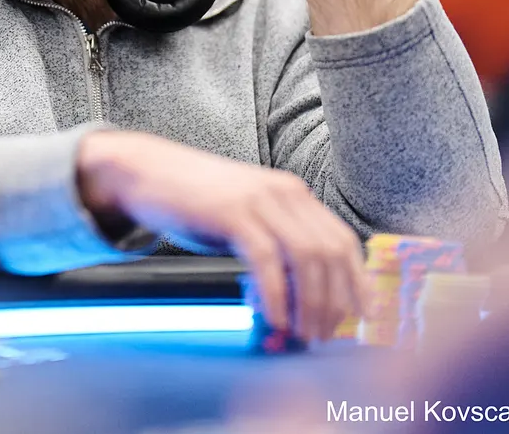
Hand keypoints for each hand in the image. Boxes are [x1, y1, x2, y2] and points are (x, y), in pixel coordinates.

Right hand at [76, 130, 366, 340]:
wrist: (148, 171)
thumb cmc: (196, 202)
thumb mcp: (246, 218)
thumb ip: (274, 247)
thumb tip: (298, 300)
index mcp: (294, 194)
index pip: (344, 241)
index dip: (357, 283)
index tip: (360, 319)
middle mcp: (286, 192)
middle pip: (331, 253)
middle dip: (335, 302)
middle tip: (324, 337)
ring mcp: (260, 200)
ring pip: (306, 257)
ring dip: (309, 303)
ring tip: (302, 334)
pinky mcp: (233, 212)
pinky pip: (267, 260)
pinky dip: (277, 294)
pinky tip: (275, 319)